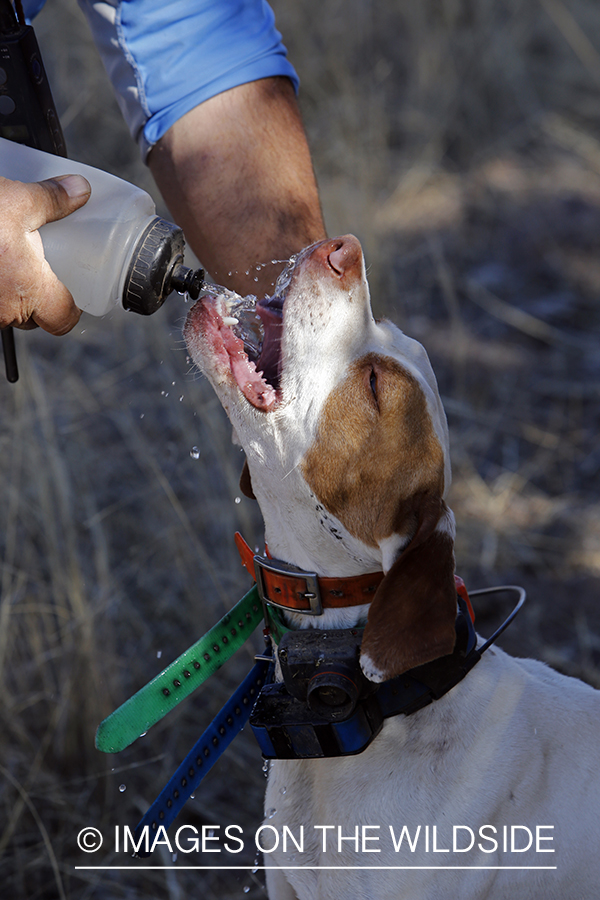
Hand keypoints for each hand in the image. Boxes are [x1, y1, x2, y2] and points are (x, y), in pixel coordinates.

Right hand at [0, 174, 90, 333]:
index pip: (63, 319)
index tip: (70, 289)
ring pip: (2, 311)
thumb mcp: (14, 201)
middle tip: (34, 267)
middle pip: (31, 318)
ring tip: (2, 258)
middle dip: (34, 296)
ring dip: (5, 290)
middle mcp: (3, 311)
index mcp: (29, 291)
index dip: (70, 307)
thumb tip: (78, 191)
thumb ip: (51, 201)